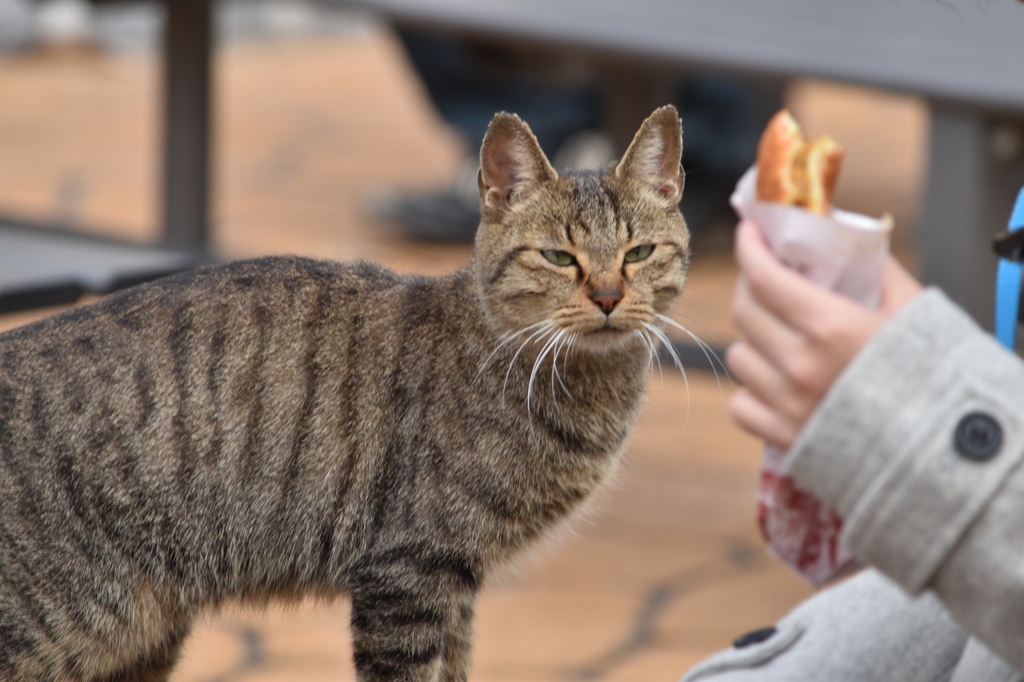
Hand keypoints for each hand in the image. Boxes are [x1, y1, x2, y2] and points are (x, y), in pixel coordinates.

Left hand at [725, 220, 922, 449]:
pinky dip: (752, 392)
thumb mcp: (911, 309)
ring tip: (781, 337)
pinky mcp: (784, 438)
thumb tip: (846, 238)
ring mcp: (787, 404)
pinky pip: (742, 405)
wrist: (946, 450)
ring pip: (739, 356)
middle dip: (750, 286)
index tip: (748, 230)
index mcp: (830, 326)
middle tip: (766, 278)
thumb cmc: (936, 375)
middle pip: (744, 311)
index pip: (764, 276)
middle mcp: (800, 364)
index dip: (749, 247)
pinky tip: (777, 384)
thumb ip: (874, 268)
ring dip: (754, 340)